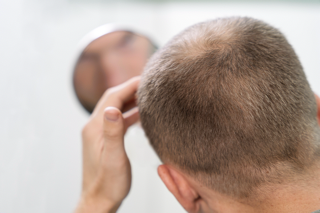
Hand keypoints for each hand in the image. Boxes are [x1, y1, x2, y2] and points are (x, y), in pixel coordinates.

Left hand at [75, 77, 139, 212]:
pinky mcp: (105, 139)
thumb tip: (112, 109)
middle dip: (130, 89)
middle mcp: (94, 127)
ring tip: (148, 95)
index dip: (129, 86)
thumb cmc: (108, 183)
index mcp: (95, 128)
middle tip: (149, 84)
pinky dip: (129, 113)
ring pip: (116, 108)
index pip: (112, 98)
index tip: (145, 79)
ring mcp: (99, 132)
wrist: (99, 199)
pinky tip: (141, 114)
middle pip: (113, 99)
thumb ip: (113, 133)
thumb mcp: (113, 159)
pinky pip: (118, 120)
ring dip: (130, 100)